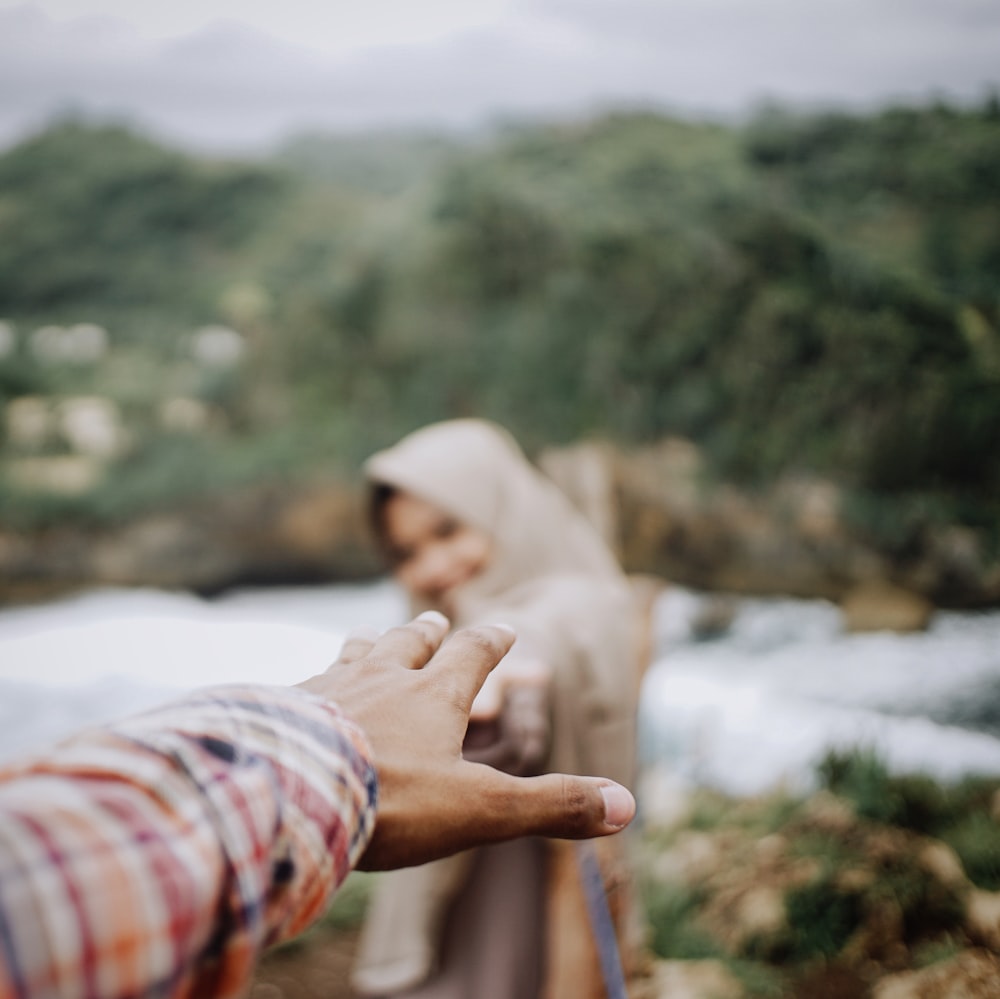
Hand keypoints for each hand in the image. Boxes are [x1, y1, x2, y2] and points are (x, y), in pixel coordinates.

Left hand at [298, 611, 634, 870]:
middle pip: (410, 643)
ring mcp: (330, 690)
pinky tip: (303, 690)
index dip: (491, 642)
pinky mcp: (286, 709)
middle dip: (429, 633)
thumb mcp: (481, 810)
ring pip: (357, 653)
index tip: (504, 628)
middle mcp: (382, 679)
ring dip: (372, 642)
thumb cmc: (390, 801)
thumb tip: (626, 805)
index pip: (472, 655)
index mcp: (433, 697)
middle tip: (436, 619)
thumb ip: (550, 805)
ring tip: (372, 635)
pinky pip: (306, 683)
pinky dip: (317, 680)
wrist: (288, 791)